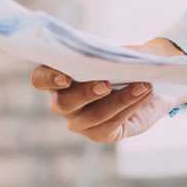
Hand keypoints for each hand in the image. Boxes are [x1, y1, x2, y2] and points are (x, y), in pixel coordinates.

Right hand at [35, 39, 186, 142]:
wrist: (146, 80)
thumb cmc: (122, 61)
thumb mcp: (116, 52)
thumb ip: (109, 54)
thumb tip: (116, 57)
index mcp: (57, 76)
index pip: (40, 79)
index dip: (49, 79)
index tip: (66, 77)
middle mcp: (62, 101)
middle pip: (64, 103)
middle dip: (86, 93)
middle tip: (106, 84)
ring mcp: (78, 121)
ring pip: (93, 115)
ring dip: (120, 99)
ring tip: (143, 85)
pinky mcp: (98, 133)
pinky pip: (111, 125)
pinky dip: (130, 107)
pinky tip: (144, 94)